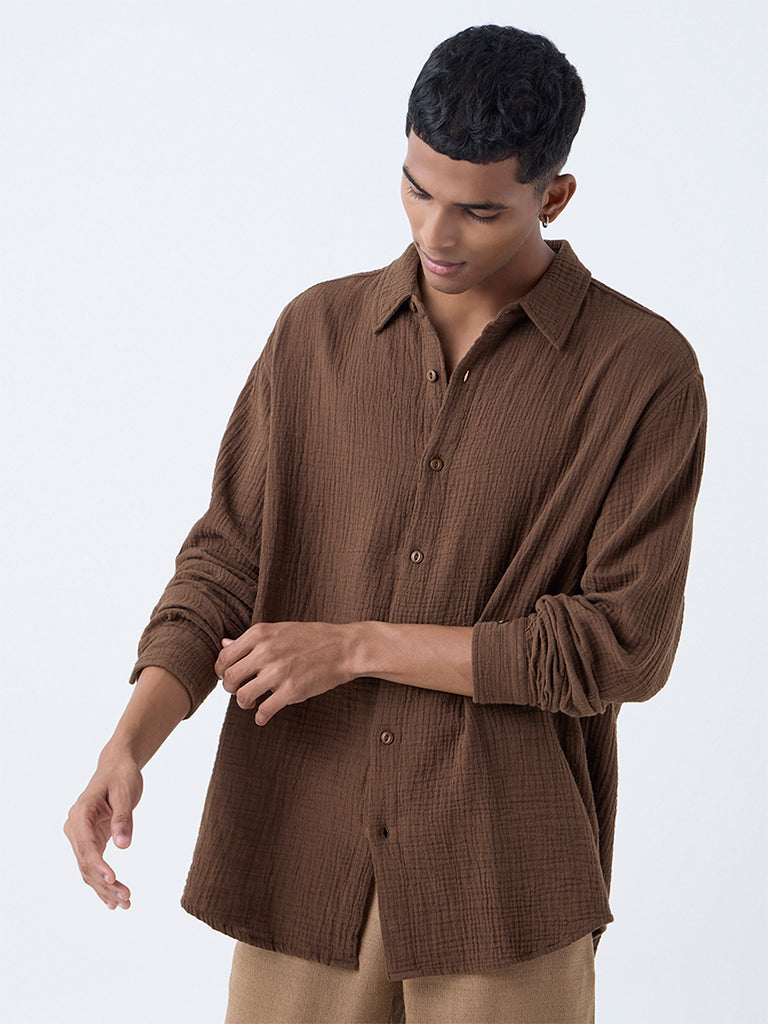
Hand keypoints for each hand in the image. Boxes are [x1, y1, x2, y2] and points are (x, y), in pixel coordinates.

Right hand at [64, 754, 142, 909]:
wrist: (117, 766)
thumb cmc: (121, 775)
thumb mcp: (125, 793)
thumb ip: (123, 818)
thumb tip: (123, 846)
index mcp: (80, 813)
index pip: (86, 846)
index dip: (98, 865)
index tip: (113, 880)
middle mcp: (75, 827)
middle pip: (86, 862)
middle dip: (104, 884)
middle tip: (126, 899)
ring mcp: (80, 835)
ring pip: (88, 868)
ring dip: (104, 889)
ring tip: (124, 904)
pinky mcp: (90, 840)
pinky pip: (93, 865)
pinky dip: (103, 882)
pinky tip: (113, 900)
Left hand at [214, 621, 360, 725]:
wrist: (345, 648)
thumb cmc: (313, 638)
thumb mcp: (279, 631)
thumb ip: (251, 640)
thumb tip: (223, 643)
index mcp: (259, 634)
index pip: (224, 656)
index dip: (222, 670)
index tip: (230, 677)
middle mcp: (265, 651)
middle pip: (229, 678)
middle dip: (230, 689)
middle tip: (240, 690)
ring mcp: (278, 672)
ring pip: (242, 697)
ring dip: (244, 704)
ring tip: (252, 703)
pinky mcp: (291, 691)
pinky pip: (263, 711)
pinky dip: (260, 717)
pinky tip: (265, 715)